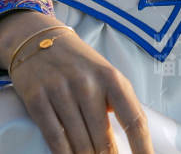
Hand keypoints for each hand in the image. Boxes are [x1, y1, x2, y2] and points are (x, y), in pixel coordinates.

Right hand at [0, 10, 153, 153]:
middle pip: (104, 140)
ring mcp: (61, 90)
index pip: (134, 121)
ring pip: (80, 143)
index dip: (143, 149)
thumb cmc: (77, 62)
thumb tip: (131, 142)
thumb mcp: (104, 74)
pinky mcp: (37, 98)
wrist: (37, 38)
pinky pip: (55, 138)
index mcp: (111, 78)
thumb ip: (118, 102)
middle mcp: (87, 83)